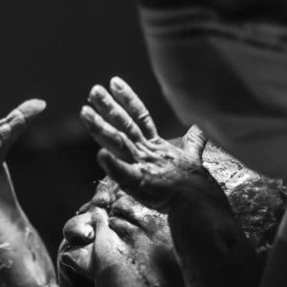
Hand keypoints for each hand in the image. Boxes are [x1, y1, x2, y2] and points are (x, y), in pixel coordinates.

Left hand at [79, 77, 213, 211]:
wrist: (202, 204)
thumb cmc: (197, 184)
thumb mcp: (193, 157)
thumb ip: (193, 141)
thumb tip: (200, 127)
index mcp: (156, 145)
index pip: (140, 116)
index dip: (127, 98)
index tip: (114, 82)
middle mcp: (147, 151)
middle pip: (125, 124)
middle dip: (108, 106)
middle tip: (94, 90)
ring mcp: (144, 166)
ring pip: (118, 142)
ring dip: (100, 127)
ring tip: (84, 112)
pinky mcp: (143, 184)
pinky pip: (124, 174)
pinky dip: (112, 165)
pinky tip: (99, 154)